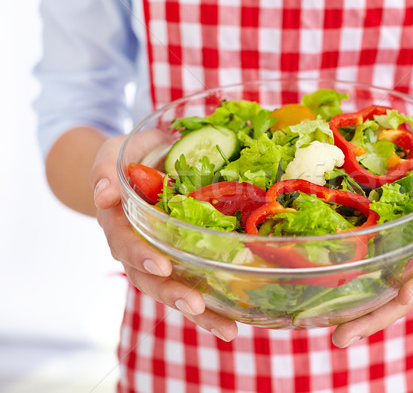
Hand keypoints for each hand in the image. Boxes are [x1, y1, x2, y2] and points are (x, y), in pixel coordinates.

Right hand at [89, 134, 238, 341]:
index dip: (140, 256)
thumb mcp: (115, 154)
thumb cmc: (131, 157)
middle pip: (150, 279)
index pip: (125, 244)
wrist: (145, 163)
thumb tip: (104, 195)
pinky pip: (195, 284)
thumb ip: (105, 170)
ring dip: (199, 313)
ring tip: (227, 330)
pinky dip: (214, 305)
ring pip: (174, 290)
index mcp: (119, 224)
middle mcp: (137, 248)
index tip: (160, 265)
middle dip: (172, 293)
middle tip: (195, 305)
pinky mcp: (183, 259)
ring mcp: (160, 257)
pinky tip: (236, 321)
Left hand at [331, 155, 412, 347]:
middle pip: (403, 294)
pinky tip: (325, 307)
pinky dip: (351, 290)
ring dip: (359, 314)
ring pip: (382, 291)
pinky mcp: (381, 248)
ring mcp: (402, 256)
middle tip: (342, 338)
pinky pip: (367, 271)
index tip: (405, 294)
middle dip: (376, 317)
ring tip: (334, 336)